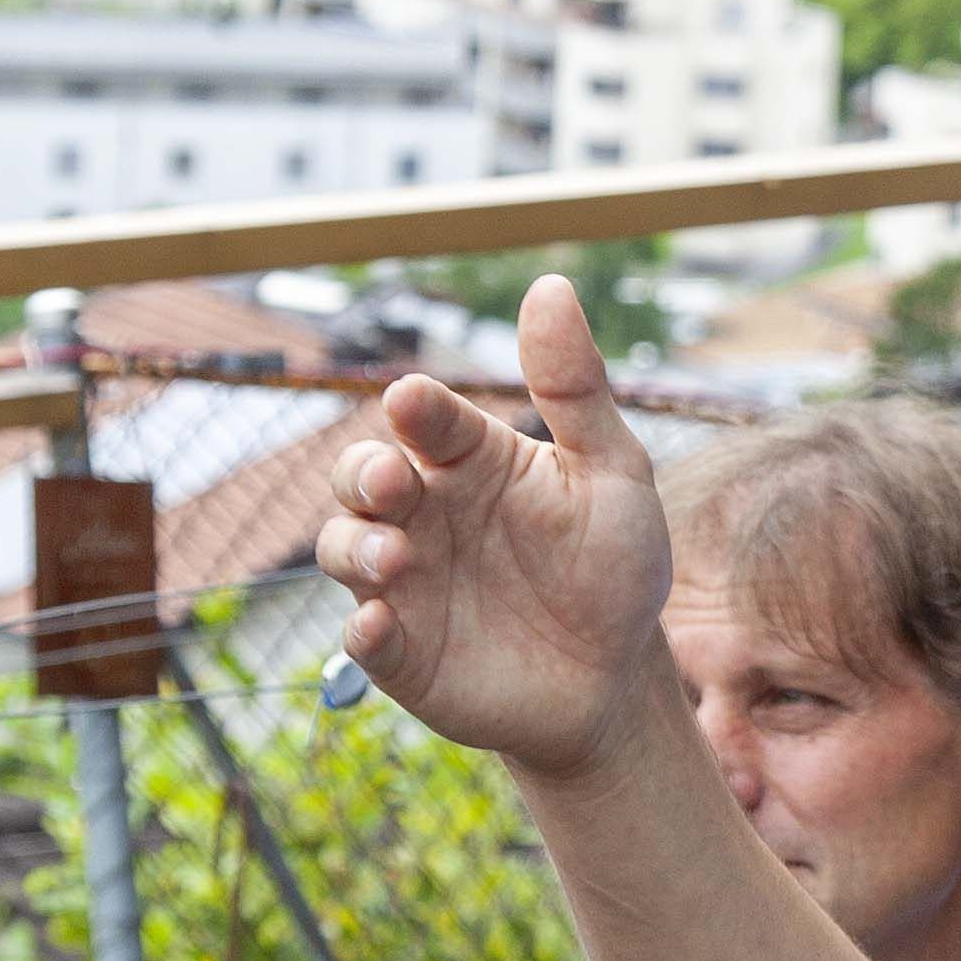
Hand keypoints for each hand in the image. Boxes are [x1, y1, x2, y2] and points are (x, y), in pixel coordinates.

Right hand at [318, 280, 679, 777]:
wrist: (617, 676)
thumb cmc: (613, 564)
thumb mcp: (612, 472)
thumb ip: (576, 387)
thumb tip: (550, 284)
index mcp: (471, 460)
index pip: (429, 420)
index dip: (417, 409)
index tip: (414, 401)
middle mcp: (425, 513)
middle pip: (362, 476)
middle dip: (365, 472)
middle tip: (394, 481)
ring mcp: (406, 583)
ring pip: (344, 548)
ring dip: (358, 546)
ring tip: (397, 556)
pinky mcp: (402, 652)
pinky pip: (362, 638)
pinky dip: (363, 630)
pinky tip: (380, 624)